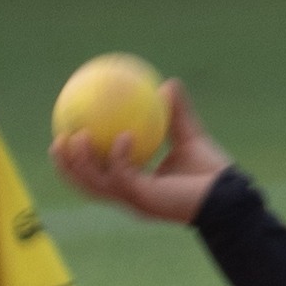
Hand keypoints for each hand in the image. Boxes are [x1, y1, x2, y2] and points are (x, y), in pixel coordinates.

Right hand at [50, 80, 231, 223]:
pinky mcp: (146, 200)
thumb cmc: (212, 171)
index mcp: (134, 186)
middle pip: (86, 186)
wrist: (229, 194)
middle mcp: (130, 197)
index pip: (97, 175)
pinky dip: (119, 156)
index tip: (66, 135)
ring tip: (77, 136)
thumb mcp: (189, 135)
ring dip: (82, 162)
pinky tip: (123, 136)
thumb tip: (168, 84)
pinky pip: (124, 176)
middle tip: (56, 141)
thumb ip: (176, 113)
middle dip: (66, 167)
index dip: (77, 161)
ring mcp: (136, 201)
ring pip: (95, 185)